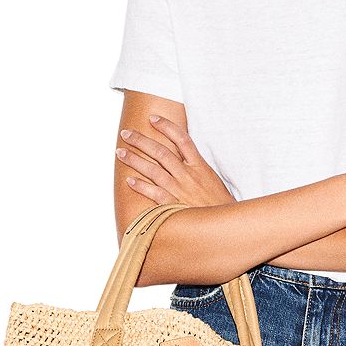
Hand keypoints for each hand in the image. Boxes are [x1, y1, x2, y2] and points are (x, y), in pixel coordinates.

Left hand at [116, 114, 235, 206]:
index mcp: (200, 167)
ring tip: (120, 152)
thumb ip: (198, 168)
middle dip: (142, 141)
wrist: (225, 226)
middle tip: (126, 134)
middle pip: (162, 152)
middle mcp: (189, 176)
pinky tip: (129, 181)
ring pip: (153, 170)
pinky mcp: (175, 206)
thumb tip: (183, 157)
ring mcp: (180, 190)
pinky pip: (154, 193)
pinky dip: (141, 186)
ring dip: (135, 160)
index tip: (152, 119)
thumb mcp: (213, 181)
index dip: (166, 126)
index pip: (182, 139)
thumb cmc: (220, 205)